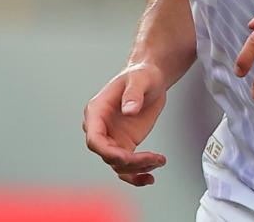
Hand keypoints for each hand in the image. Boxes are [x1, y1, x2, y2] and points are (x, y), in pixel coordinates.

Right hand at [83, 62, 168, 186]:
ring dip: (138, 168)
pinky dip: (137, 175)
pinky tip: (149, 178)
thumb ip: (133, 93)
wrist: (150, 79)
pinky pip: (126, 167)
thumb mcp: (140, 79)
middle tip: (153, 159)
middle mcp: (101, 128)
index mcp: (97, 111)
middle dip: (130, 162)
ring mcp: (112, 138)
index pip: (94, 139)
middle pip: (108, 155)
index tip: (127, 157)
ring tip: (159, 161)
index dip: (107, 152)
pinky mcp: (124, 145)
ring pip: (118, 165)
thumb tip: (129, 110)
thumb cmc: (141, 75)